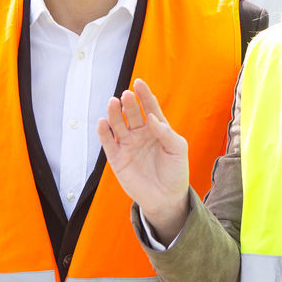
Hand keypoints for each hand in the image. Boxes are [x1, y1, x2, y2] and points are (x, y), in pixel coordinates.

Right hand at [96, 79, 190, 240]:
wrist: (166, 198)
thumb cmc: (175, 172)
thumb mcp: (178, 149)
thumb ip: (166, 133)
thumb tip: (152, 118)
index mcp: (157, 129)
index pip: (150, 107)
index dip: (144, 95)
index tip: (139, 83)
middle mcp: (140, 134)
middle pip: (132, 114)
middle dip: (129, 103)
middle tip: (126, 95)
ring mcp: (128, 145)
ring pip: (118, 125)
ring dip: (114, 113)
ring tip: (113, 103)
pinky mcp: (117, 159)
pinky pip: (108, 143)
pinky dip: (104, 132)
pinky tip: (103, 122)